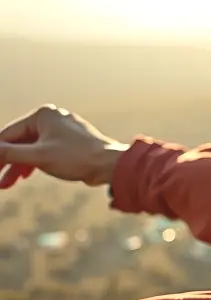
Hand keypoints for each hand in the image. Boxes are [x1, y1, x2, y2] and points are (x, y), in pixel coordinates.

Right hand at [0, 105, 128, 188]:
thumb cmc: (77, 157)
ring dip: (19, 166)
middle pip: (20, 142)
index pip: (9, 134)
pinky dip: (35, 163)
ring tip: (6, 184)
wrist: (111, 165)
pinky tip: (25, 175)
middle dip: (7, 163)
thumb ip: (9, 154)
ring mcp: (62, 129)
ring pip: (33, 148)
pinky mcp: (70, 142)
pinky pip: (45, 151)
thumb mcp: (38, 157)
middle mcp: (52, 118)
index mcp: (42, 115)